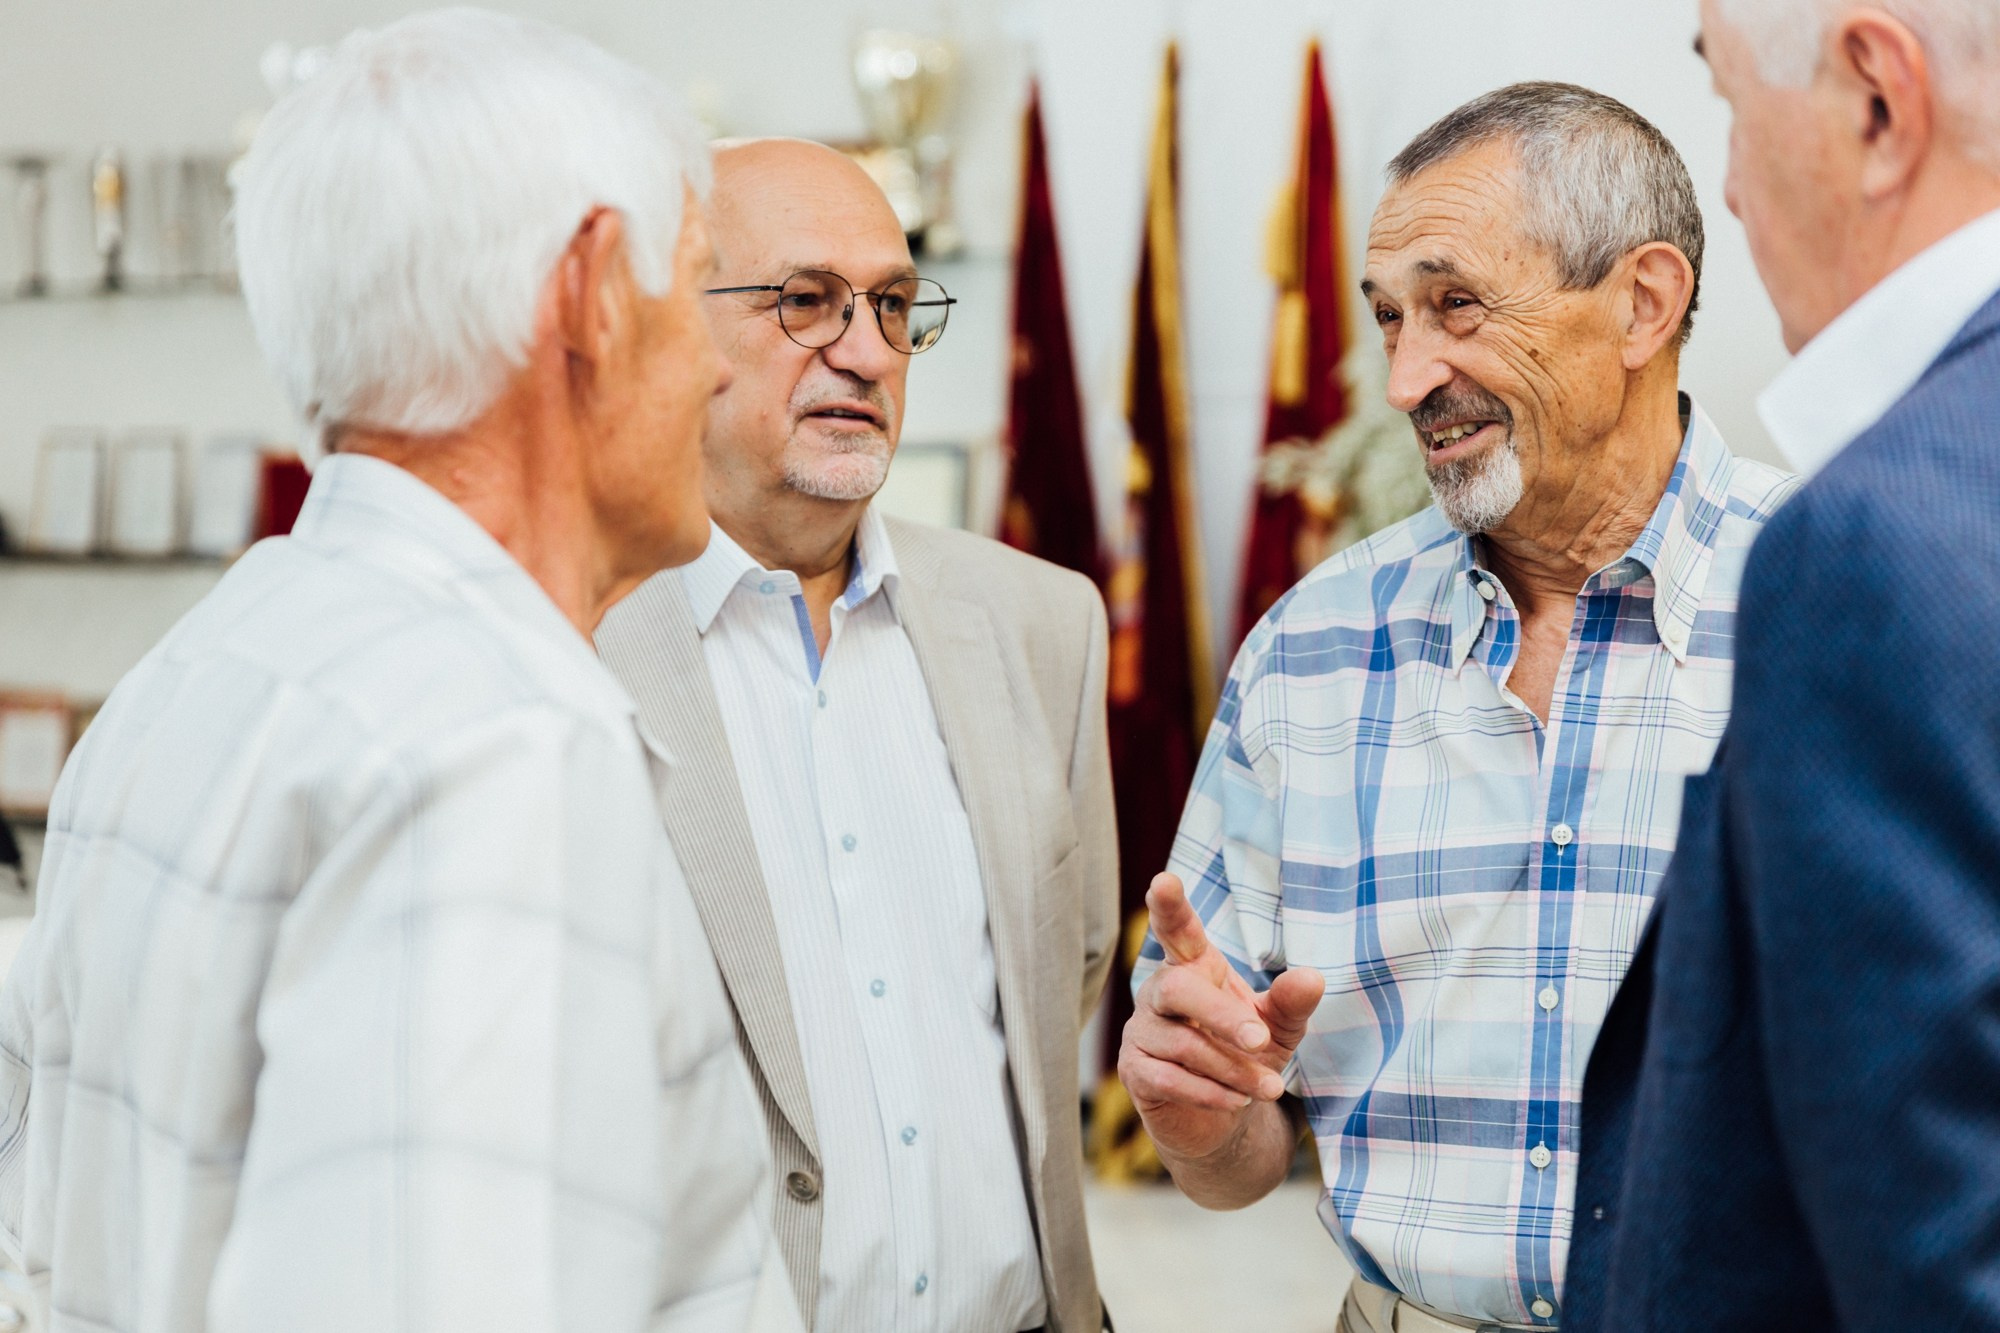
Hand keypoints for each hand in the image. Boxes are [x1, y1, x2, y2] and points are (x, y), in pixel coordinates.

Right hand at [1117, 872, 1323, 1161]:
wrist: (1222, 1120)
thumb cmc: (1245, 1057)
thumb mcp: (1278, 1028)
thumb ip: (1291, 1002)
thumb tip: (1312, 977)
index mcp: (1194, 967)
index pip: (1177, 930)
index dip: (1169, 907)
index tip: (1164, 881)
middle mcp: (1160, 991)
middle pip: (1178, 988)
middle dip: (1222, 1015)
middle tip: (1261, 1039)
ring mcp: (1141, 1030)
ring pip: (1184, 1045)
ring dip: (1233, 1070)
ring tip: (1269, 1087)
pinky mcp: (1133, 1070)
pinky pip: (1170, 1078)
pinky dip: (1211, 1093)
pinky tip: (1237, 1102)